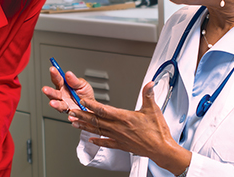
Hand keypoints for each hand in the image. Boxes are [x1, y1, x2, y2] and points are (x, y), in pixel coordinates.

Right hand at [42, 66, 93, 113]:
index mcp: (64, 86)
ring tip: (53, 103)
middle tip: (45, 89)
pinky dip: (70, 116)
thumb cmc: (86, 95)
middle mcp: (62, 95)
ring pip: (58, 105)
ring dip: (55, 104)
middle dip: (49, 91)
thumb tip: (68, 74)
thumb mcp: (83, 85)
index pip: (58, 79)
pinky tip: (70, 116)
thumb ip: (75, 81)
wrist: (92, 107)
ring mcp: (65, 104)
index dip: (54, 74)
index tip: (52, 69)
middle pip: (54, 93)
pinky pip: (69, 115)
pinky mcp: (70, 113)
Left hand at [69, 82, 190, 174]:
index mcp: (124, 117)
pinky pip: (106, 143)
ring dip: (85, 127)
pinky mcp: (121, 144)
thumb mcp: (153, 109)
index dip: (91, 105)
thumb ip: (148, 95)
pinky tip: (90, 140)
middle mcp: (118, 128)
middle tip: (72, 112)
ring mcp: (118, 137)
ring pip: (98, 131)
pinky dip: (98, 141)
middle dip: (82, 115)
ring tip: (74, 123)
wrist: (162, 149)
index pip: (103, 110)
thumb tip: (149, 84)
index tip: (83, 101)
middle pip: (96, 120)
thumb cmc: (158, 131)